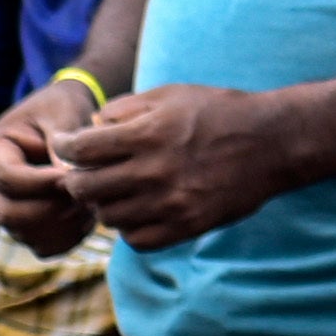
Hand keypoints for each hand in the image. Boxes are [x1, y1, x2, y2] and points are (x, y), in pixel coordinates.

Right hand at [0, 81, 95, 245]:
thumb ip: (65, 144)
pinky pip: (43, 248)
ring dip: (64, 224)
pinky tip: (87, 216)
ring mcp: (4, 209)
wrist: (66, 121)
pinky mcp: (25, 228)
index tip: (73, 176)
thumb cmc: (63, 109)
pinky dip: (69, 239)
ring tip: (90, 201)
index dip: (42, 183)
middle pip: (10, 214)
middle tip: (86, 192)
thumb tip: (67, 182)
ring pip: (27, 234)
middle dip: (53, 207)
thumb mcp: (65, 113)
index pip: (8, 179)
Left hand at [53, 81, 304, 248]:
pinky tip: (139, 211)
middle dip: (77, 180)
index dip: (63, 147)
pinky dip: (130, 228)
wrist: (272, 143)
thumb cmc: (219, 112)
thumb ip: (126, 108)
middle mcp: (154, 171)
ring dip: (105, 205)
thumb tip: (92, 126)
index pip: (80, 149)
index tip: (65, 146)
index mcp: (147, 134)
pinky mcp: (187, 226)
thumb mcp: (171, 95)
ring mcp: (170, 203)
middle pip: (86, 189)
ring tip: (116, 192)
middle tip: (84, 174)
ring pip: (108, 217)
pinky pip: (137, 240)